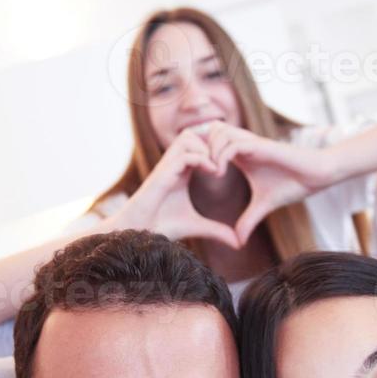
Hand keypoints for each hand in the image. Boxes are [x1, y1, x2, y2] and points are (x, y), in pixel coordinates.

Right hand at [115, 129, 240, 248]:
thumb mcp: (197, 226)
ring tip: (218, 169)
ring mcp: (166, 167)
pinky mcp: (162, 175)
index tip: (231, 165)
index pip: (198, 144)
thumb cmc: (162, 227)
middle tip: (225, 163)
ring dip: (206, 149)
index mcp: (181, 170)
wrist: (137, 234)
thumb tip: (239, 243)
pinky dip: (201, 159)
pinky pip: (184, 155)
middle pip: (193, 134)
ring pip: (188, 137)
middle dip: (211, 143)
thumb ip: (217, 230)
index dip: (215, 149)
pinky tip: (214, 173)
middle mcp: (173, 164)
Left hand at [203, 122, 327, 245]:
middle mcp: (245, 144)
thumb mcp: (264, 206)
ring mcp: (253, 142)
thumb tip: (238, 242)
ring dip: (210, 151)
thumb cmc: (293, 185)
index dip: (202, 154)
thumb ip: (248, 220)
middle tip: (202, 172)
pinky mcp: (262, 145)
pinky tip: (220, 174)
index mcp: (242, 154)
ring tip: (213, 174)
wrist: (317, 176)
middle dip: (202, 148)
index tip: (197, 176)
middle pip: (212, 130)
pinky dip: (221, 156)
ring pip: (219, 131)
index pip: (212, 141)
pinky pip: (233, 143)